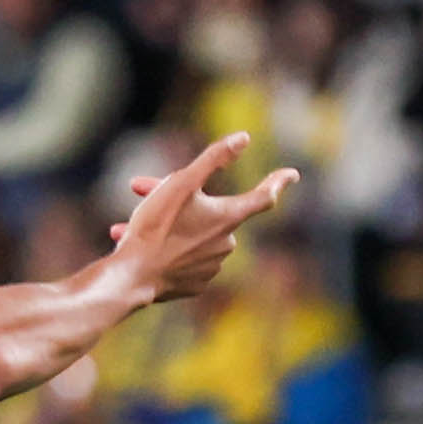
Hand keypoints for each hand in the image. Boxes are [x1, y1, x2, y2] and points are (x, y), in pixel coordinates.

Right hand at [107, 132, 299, 302]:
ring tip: (136, 227)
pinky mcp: (194, 285)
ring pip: (195, 238)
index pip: (264, 197)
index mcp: (227, 217)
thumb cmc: (154, 229)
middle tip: (143, 192)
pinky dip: (171, 252)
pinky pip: (187, 262)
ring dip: (172, 229)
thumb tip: (243, 138)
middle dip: (183, 203)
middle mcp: (226, 243)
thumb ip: (212, 159)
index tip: (291, 175)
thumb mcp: (180, 185)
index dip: (277, 182)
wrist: (131, 277)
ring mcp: (211, 267)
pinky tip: (146, 249)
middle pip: (211, 214)